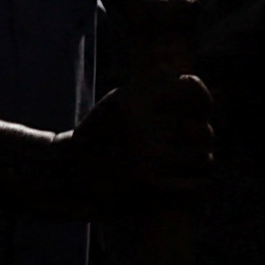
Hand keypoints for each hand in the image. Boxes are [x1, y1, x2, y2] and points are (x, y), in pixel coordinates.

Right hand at [46, 76, 217, 216]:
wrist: (62, 177)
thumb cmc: (98, 137)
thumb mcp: (117, 102)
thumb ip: (150, 88)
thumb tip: (177, 73)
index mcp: (133, 100)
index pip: (191, 92)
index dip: (202, 101)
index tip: (198, 111)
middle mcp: (139, 127)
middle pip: (201, 129)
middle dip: (202, 137)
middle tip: (194, 144)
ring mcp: (143, 160)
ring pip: (202, 158)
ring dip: (203, 161)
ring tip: (195, 163)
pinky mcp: (145, 190)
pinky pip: (193, 186)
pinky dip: (199, 185)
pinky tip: (193, 182)